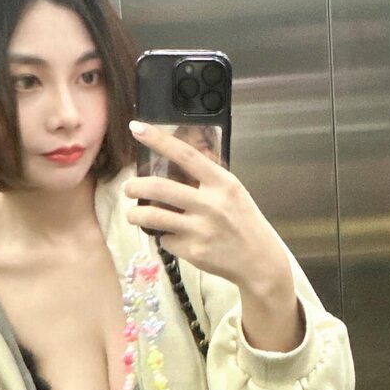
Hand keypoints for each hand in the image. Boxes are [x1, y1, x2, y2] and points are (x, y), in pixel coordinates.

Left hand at [125, 121, 289, 294]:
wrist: (260, 261)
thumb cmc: (245, 223)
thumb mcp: (233, 192)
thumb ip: (208, 177)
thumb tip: (178, 159)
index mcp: (222, 183)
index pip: (185, 155)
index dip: (158, 140)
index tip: (137, 128)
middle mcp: (211, 204)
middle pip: (159, 187)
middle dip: (135, 186)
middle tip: (129, 188)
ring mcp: (201, 229)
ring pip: (153, 216)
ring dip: (135, 214)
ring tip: (133, 214)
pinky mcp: (193, 251)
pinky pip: (166, 239)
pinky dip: (164, 237)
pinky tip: (173, 237)